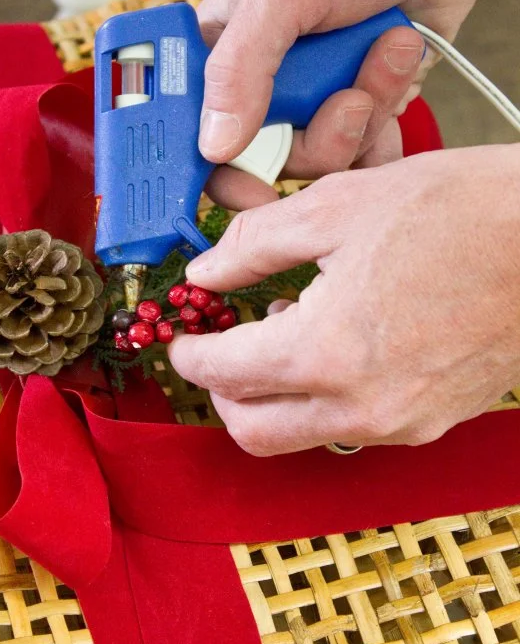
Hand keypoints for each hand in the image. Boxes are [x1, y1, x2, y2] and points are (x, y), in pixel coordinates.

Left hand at [168, 144, 519, 454]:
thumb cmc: (459, 213)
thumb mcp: (337, 206)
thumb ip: (254, 245)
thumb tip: (207, 273)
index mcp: (326, 351)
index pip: (224, 374)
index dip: (189, 356)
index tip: (183, 340)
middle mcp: (361, 405)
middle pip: (253, 431)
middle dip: (221, 394)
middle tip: (218, 350)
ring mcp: (401, 422)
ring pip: (301, 436)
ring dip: (272, 398)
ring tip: (284, 335)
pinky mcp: (432, 421)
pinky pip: (351, 427)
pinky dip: (323, 399)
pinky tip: (336, 347)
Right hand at [199, 0, 518, 208]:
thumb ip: (239, 68)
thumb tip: (212, 144)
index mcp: (223, 58)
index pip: (198, 138)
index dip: (218, 173)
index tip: (252, 190)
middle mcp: (265, 89)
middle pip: (271, 163)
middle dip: (318, 138)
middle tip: (346, 97)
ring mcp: (314, 102)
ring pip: (325, 161)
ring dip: (365, 113)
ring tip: (387, 53)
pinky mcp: (361, 111)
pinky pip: (366, 153)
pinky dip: (388, 124)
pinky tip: (398, 73)